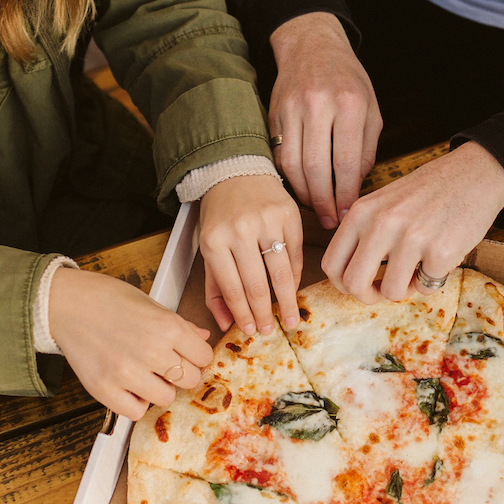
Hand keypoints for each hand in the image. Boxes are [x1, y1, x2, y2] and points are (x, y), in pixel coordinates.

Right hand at [48, 268, 213, 420]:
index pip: (204, 357)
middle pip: (190, 380)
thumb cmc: (106, 298)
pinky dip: (135, 402)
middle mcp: (151, 351)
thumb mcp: (150, 303)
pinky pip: (136, 411)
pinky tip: (128, 386)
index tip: (185, 354)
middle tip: (164, 364)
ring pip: (166, 398)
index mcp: (167, 326)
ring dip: (159, 388)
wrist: (65, 303)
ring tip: (144, 373)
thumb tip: (202, 337)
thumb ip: (179, 324)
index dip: (196, 355)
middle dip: (181, 373)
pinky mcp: (104, 389)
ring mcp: (127, 373)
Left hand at [199, 173, 304, 334]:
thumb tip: (226, 323)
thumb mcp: (208, 249)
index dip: (243, 314)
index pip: (232, 287)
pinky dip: (295, 276)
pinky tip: (292, 291)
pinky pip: (294, 254)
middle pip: (257, 284)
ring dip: (286, 301)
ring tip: (290, 319)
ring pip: (280, 272)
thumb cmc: (220, 216)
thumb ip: (214, 288)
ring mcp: (267, 221)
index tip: (251, 330)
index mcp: (214, 241)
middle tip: (271, 331)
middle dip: (265, 313)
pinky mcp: (288, 214)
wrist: (235, 172)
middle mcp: (240, 230)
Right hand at [268, 12, 381, 229]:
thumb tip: (354, 188)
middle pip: (316, 168)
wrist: (312, 47)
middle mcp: (318, 104)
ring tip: (317, 209)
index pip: (346, 162)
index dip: (346, 194)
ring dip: (305, 194)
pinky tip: (302, 188)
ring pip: (294, 165)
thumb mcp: (370, 109)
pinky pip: (281, 155)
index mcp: (349, 103)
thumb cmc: (348, 81)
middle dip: (324, 202)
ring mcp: (292, 109)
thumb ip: (366, 149)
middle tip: (331, 221)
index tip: (348, 213)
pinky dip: (291, 177)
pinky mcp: (274, 114)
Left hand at [322, 142, 503, 302]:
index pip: (331, 264)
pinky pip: (427, 288)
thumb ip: (364, 233)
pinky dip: (434, 280)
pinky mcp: (440, 252)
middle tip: (385, 290)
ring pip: (392, 292)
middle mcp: (381, 224)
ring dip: (407, 288)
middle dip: (369, 296)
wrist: (476, 173)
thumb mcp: (384, 202)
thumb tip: (347, 276)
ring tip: (419, 268)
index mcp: (362, 212)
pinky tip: (442, 256)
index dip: (343, 284)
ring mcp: (411, 238)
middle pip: (354, 285)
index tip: (360, 284)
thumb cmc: (429, 192)